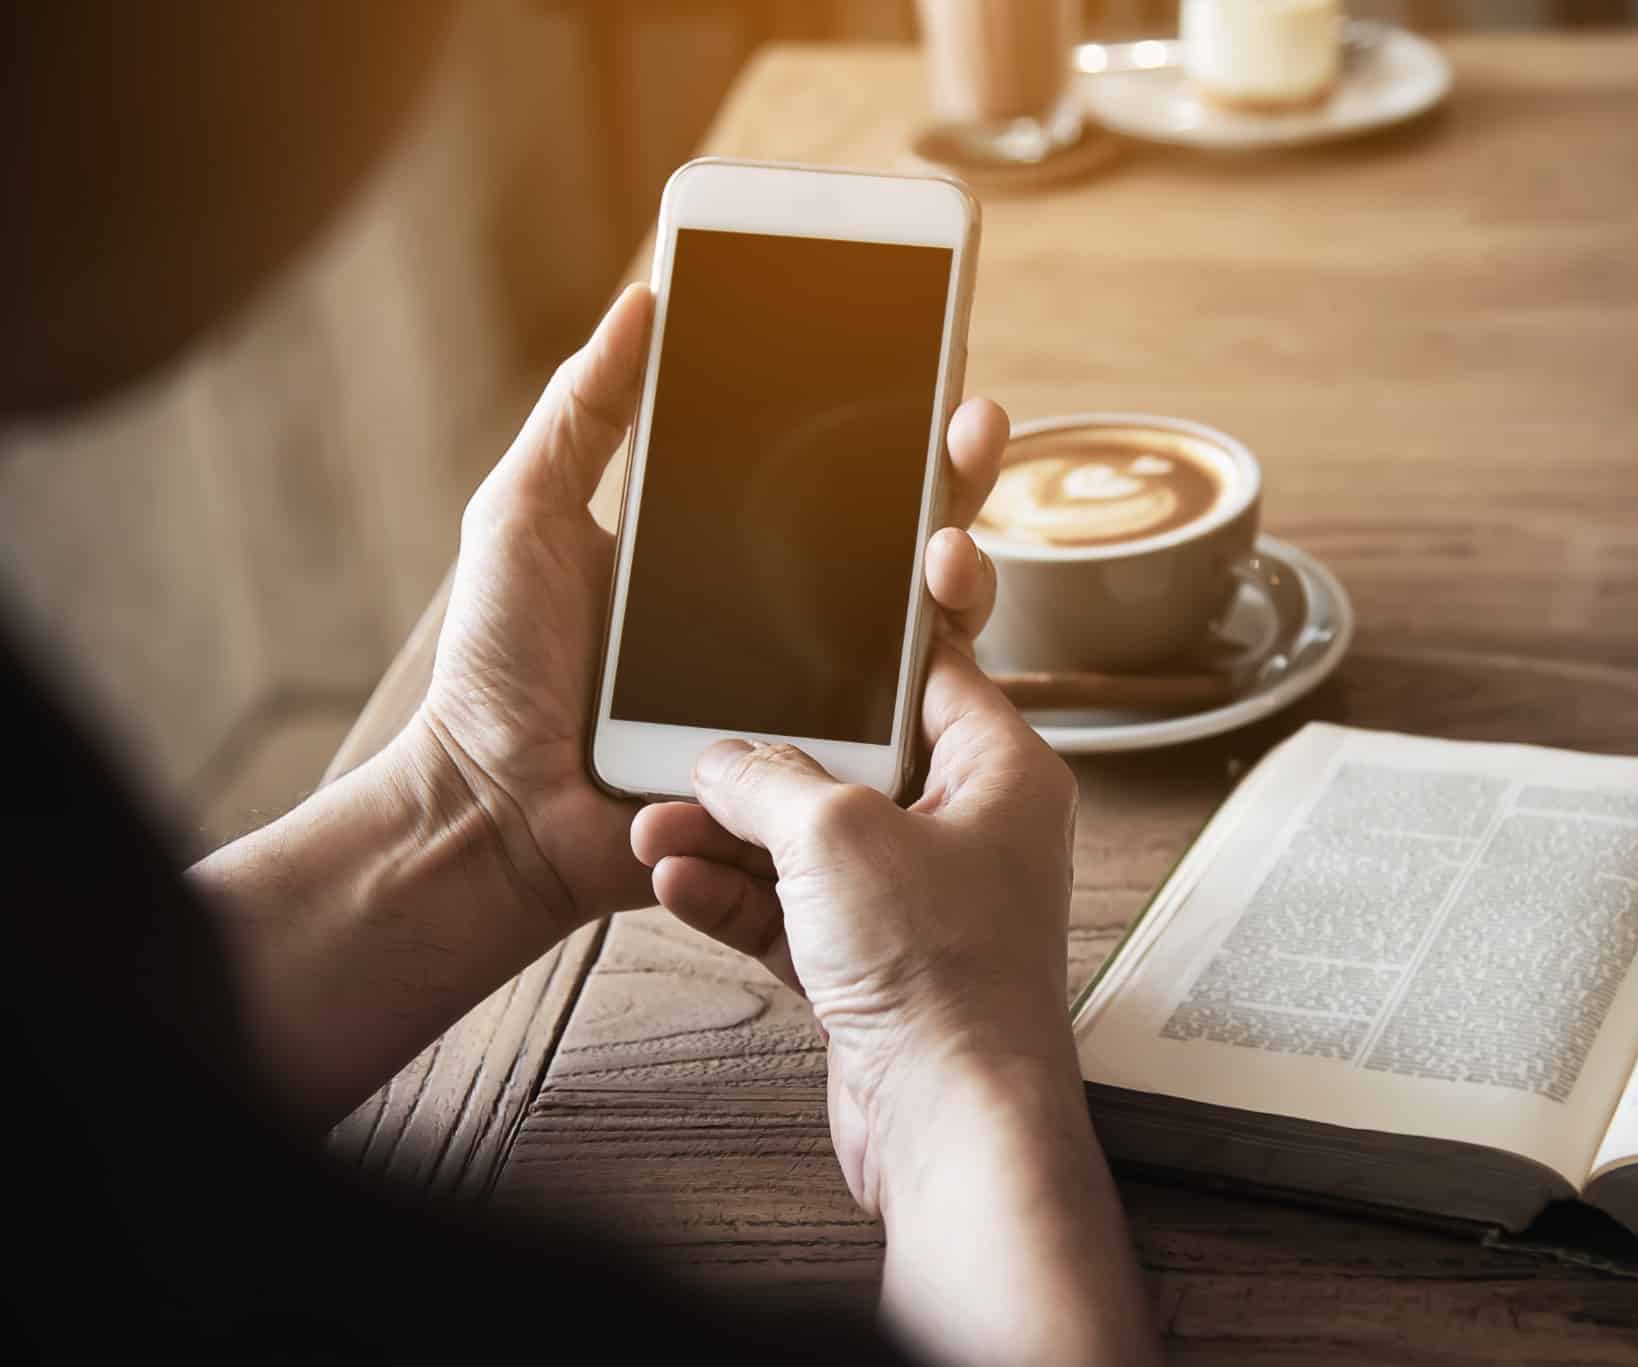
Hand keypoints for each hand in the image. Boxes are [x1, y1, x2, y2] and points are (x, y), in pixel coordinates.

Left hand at [414, 284, 1009, 936]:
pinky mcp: (821, 765)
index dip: (890, 421)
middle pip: (902, 538)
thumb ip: (585, 411)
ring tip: (951, 542)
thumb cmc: (499, 671)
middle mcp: (789, 616)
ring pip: (926, 625)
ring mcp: (813, 694)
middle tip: (974, 423)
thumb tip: (644, 301)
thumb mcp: (526, 512)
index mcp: (730, 549)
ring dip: (963, 568)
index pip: (833, 474)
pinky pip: (900, 722)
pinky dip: (937, 670)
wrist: (498, 809)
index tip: (930, 356)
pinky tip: (940, 618)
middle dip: (956, 475)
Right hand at [630, 651, 1158, 1365]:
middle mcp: (971, 834)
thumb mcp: (836, 836)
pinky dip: (736, 897)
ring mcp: (921, 904)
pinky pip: (795, 912)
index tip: (820, 609)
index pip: (937, 676)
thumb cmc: (943, 973)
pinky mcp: (876, 967)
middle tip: (695, 744)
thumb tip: (725, 762)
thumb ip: (769, 782)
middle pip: (855, 766)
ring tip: (654, 821)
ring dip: (730, 836)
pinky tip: (674, 881)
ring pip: (812, 845)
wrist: (949, 1119)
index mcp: (1002, 774)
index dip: (873, 644)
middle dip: (764, 764)